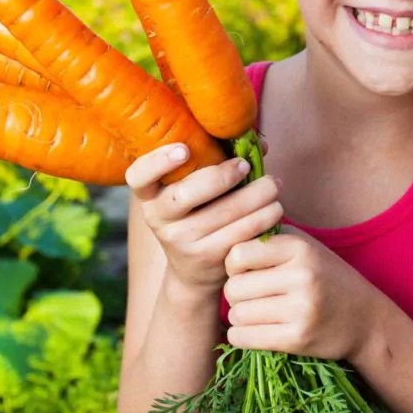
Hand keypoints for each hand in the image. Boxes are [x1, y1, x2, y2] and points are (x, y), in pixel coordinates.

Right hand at [125, 143, 282, 291]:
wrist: (194, 270)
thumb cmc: (198, 210)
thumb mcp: (194, 186)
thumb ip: (218, 158)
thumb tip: (257, 142)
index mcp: (150, 194)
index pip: (138, 176)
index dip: (158, 161)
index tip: (184, 149)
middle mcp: (159, 218)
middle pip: (187, 193)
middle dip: (223, 175)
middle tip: (246, 165)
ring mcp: (181, 241)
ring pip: (224, 212)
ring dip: (257, 195)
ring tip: (274, 184)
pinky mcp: (207, 258)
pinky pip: (240, 232)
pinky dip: (263, 217)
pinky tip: (274, 208)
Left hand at [223, 227, 377, 360]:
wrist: (364, 318)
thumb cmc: (323, 276)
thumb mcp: (303, 246)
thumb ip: (267, 238)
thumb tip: (224, 236)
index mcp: (298, 247)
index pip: (238, 254)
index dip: (233, 264)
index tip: (243, 270)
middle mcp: (301, 276)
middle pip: (234, 288)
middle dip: (234, 293)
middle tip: (247, 295)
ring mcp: (301, 309)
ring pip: (238, 314)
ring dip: (238, 316)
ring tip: (253, 312)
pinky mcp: (299, 338)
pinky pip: (245, 337)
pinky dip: (240, 335)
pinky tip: (250, 330)